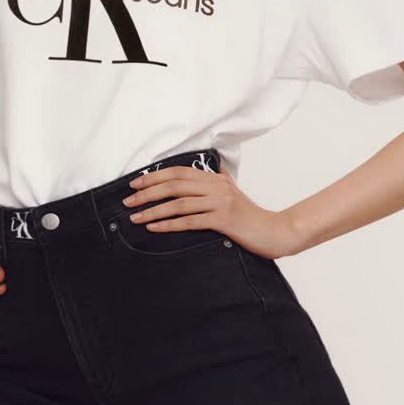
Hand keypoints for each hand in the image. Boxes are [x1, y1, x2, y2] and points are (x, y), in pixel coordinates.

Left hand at [122, 161, 299, 258]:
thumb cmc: (251, 217)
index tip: (135, 184)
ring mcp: (221, 203)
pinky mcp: (224, 220)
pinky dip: (169, 224)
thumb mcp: (233, 194)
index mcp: (216, 179)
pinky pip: (190, 221)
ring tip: (136, 217)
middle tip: (128, 201)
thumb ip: (218, 183)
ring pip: (179, 203)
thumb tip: (206, 173)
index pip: (179, 172)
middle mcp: (218, 187)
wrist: (275, 232)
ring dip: (154, 210)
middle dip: (148, 192)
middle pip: (175, 184)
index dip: (154, 176)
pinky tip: (154, 227)